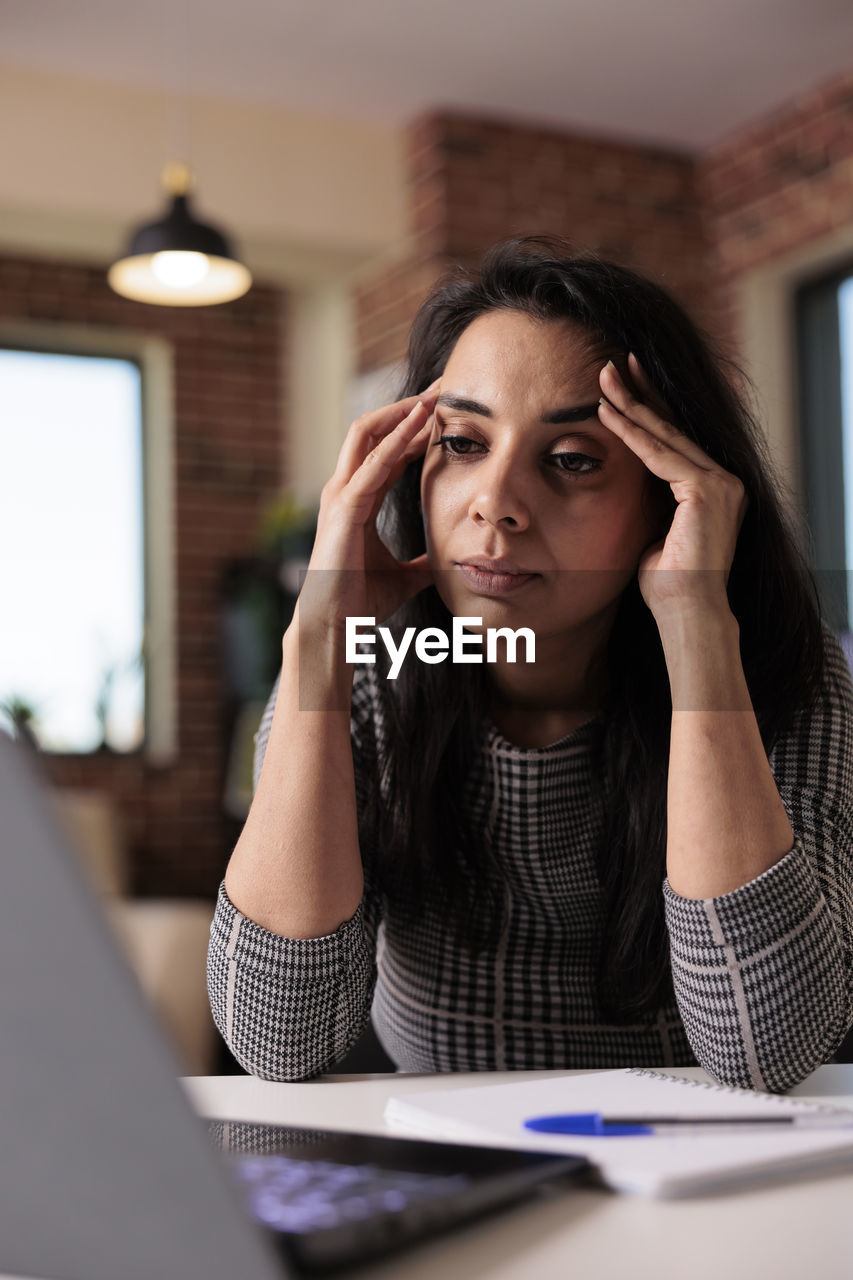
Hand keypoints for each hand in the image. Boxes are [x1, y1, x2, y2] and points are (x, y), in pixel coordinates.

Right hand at [296, 383, 439, 638]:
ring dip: (403, 412)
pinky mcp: (344, 507)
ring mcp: (341, 494)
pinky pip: (372, 464)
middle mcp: (346, 488)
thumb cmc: (360, 600)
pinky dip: (396, 440)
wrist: (336, 624)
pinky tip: (420, 423)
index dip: (417, 428)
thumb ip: (422, 562)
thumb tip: (446, 561)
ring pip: (368, 434)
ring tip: (435, 395)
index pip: (388, 449)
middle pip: (375, 429)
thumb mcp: (404, 575)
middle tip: (446, 389)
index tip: (449, 413)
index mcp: (360, 498)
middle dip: (410, 406)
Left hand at [597, 355, 747, 622]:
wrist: (685, 611)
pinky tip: (606, 414)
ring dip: (631, 405)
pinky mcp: (708, 490)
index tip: (621, 386)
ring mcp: (721, 483)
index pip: (675, 440)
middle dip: (640, 393)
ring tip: (603, 377)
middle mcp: (724, 480)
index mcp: (713, 489)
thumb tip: (626, 483)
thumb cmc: (666, 583)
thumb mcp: (654, 530)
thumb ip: (650, 502)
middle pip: (673, 428)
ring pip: (666, 435)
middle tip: (613, 363)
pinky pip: (659, 455)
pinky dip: (631, 434)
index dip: (647, 410)